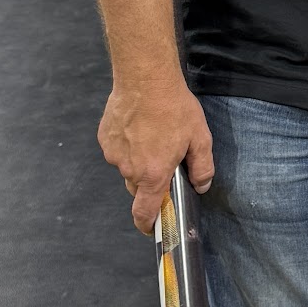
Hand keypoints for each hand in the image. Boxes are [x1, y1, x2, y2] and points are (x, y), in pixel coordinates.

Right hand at [98, 80, 214, 234]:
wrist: (144, 78)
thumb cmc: (174, 107)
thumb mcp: (200, 138)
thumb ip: (202, 168)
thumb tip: (201, 185)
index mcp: (153, 174)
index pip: (144, 212)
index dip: (147, 225)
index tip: (152, 228)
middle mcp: (129, 169)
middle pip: (138, 188)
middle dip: (150, 181)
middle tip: (165, 159)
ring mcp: (114, 153)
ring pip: (127, 167)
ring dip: (138, 160)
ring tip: (152, 135)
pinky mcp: (105, 138)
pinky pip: (117, 150)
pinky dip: (127, 145)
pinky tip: (139, 127)